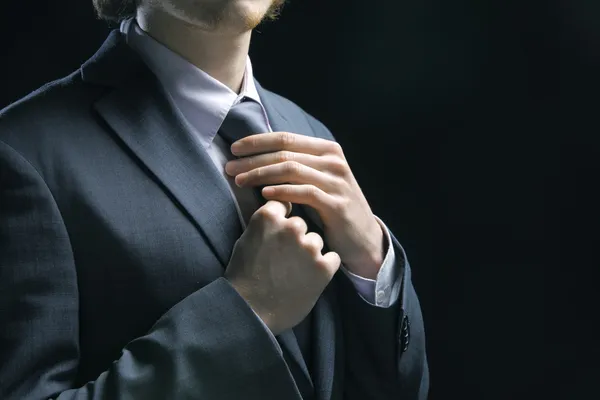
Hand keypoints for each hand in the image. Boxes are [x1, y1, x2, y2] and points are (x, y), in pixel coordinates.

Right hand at [224, 200, 340, 334]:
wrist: (250, 311)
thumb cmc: (243, 278)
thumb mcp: (245, 241)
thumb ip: (265, 225)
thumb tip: (276, 215)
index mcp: (268, 218)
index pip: (284, 204)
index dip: (283, 218)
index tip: (280, 230)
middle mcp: (291, 228)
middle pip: (301, 224)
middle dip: (296, 237)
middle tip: (285, 258)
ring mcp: (309, 247)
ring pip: (316, 241)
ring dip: (310, 253)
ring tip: (295, 272)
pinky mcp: (324, 267)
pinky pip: (332, 258)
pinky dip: (324, 267)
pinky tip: (310, 277)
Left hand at [225, 132, 384, 278]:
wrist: (362, 239)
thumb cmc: (331, 209)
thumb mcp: (316, 181)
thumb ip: (296, 166)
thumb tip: (256, 157)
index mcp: (327, 150)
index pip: (286, 138)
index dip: (257, 141)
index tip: (234, 148)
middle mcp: (334, 161)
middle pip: (285, 153)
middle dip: (253, 159)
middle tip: (229, 167)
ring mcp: (337, 181)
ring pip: (291, 169)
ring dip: (261, 174)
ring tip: (240, 181)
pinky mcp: (337, 204)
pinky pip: (304, 192)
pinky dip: (282, 191)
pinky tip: (264, 195)